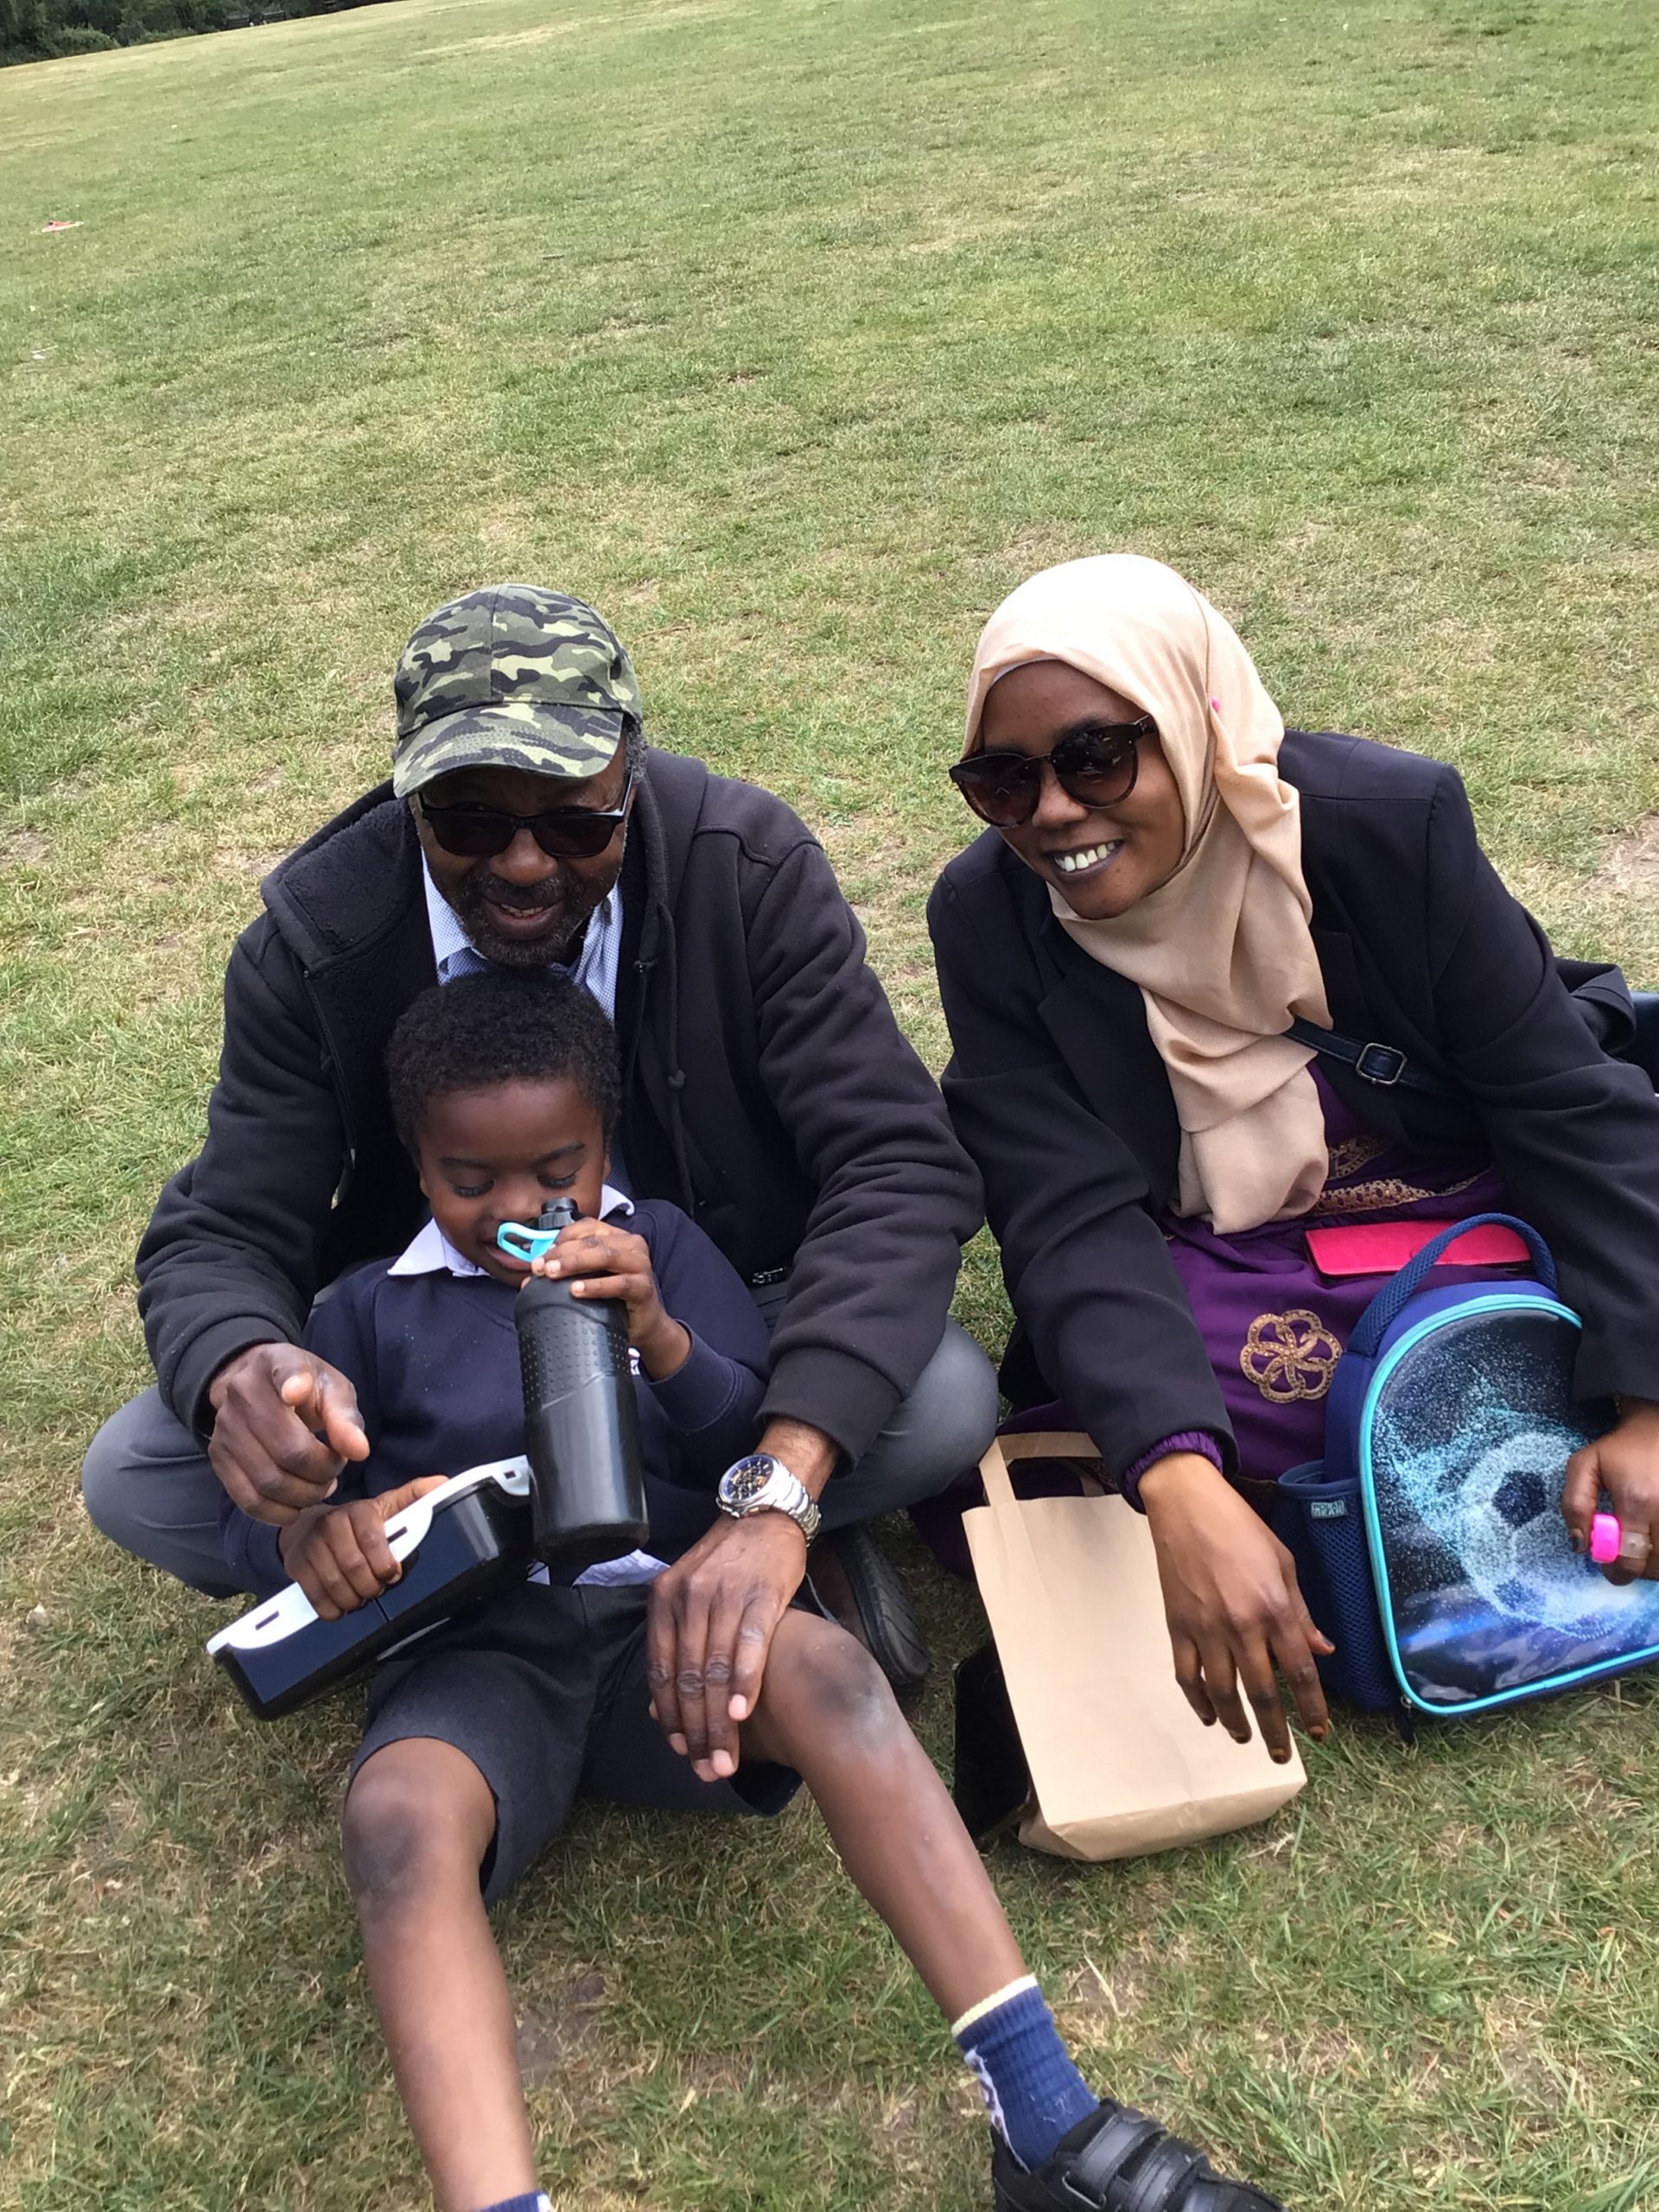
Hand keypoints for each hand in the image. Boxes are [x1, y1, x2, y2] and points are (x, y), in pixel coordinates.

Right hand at [207, 1343, 369, 1524]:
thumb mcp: (332, 1390)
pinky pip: (247, 1498)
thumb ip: (345, 1417)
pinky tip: (296, 1505)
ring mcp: (225, 1427)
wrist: (256, 1387)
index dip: (291, 1382)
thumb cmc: (305, 1390)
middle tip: (335, 1470)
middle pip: (287, 1450)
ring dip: (304, 1495)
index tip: (296, 1392)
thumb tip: (359, 1451)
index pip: (283, 1372)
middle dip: (322, 1472)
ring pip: (268, 1481)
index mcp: (277, 1364)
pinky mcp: (218, 1456)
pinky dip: (277, 1512)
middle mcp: (243, 1393)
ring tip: (321, 1486)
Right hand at [277, 1477, 447, 1619]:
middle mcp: (332, 1525)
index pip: (373, 1541)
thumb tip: (442, 1483)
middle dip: (371, 1586)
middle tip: (376, 1587)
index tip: (392, 1573)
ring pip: (336, 1586)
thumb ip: (413, 1497)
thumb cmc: (355, 1523)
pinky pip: (317, 1598)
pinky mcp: (296, 1566)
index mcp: (359, 1511)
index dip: (385, 1564)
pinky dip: (333, 1609)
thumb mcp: (386, 1506)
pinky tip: (342, 1603)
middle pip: (355, 1568)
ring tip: (361, 1595)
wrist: (308, 1527)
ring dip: (354, 1599)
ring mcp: (311, 1546)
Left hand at [529, 1222, 689, 1379]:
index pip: (586, 1228)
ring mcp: (640, 1264)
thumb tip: (531, 1277)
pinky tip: (576, 1290)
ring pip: (605, 1255)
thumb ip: (567, 1271)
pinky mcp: (643, 1287)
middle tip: (541, 1268)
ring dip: (575, 1263)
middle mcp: (631, 1245)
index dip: (560, 1239)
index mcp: (617, 1237)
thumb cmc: (616, 1298)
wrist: (645, 1325)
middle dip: (562, 1253)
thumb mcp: (592, 1277)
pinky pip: (618, 1283)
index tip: (540, 1258)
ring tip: (553, 1274)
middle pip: (592, 1241)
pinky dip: (595, 1286)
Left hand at [646, 1511, 807, 1781]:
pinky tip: (743, 1713)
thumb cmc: (727, 1562)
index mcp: (663, 1600)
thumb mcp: (688, 1592)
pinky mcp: (760, 1595)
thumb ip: (674, 1643)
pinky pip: (748, 1646)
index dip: (670, 1716)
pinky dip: (744, 1682)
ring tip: (727, 1758)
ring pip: (715, 1671)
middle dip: (696, 1731)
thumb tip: (658, 1706)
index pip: (661, 1670)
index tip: (681, 1751)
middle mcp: (688, 1598)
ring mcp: (724, 1596)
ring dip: (720, 1722)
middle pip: (688, 1678)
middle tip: (707, 1769)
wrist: (764, 1513)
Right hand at [1140, 1453, 1332, 1762]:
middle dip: (1276, 1730)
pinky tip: (1208, 1716)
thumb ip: (1302, 1613)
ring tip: (1244, 1738)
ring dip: (1236, 1722)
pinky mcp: (1178, 1626)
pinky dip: (1197, 1701)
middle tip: (1282, 1755)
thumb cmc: (1241, 1529)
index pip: (1301, 1672)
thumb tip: (1322, 1651)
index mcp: (1274, 1608)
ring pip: (1222, 1692)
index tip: (1319, 1733)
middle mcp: (1242, 1625)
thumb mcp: (1284, 1564)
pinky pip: (1187, 1676)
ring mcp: (1206, 1629)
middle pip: (1263, 1692)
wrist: (1187, 1506)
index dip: (1312, 1708)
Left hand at [1561, 1400, 1658, 1582]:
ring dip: (1652, 1563)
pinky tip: (1653, 1538)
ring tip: (1639, 1544)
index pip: (1629, 1560)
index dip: (1615, 1572)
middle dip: (1634, 1569)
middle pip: (1653, 1568)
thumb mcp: (1585, 1465)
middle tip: (1623, 1554)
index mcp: (1637, 1501)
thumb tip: (1580, 1545)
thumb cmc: (1621, 1449)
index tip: (1607, 1566)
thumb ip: (1575, 1505)